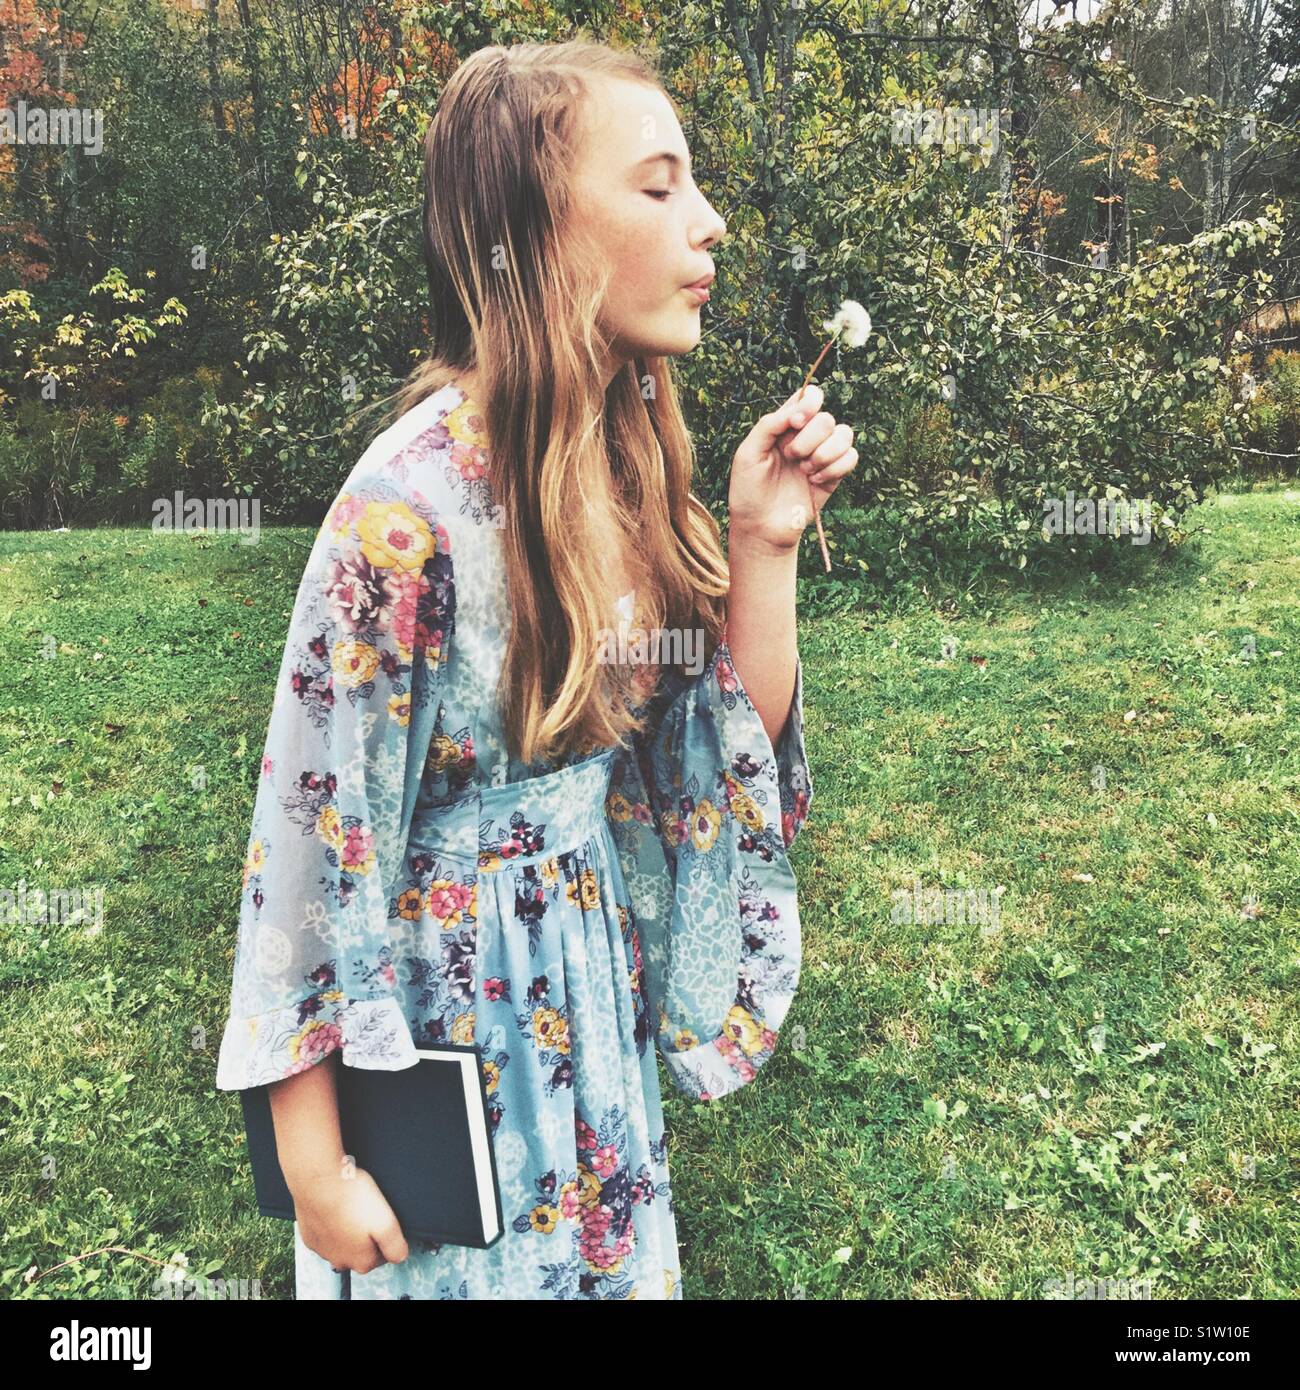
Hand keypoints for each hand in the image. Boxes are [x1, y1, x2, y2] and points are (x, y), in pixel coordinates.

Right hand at [290, 1161, 409, 1274]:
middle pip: (362, 1252)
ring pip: (343, 1244)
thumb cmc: (351, 1197)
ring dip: (348, 1230)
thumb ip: (395, 1245)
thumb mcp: (385, 1221)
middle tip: (368, 1209)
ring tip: (351, 1205)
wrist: (317, 1180)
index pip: (383, 1256)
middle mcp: (340, 1261)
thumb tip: (400, 1256)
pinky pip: (325, 1234)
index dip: (387, 1237)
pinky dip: (331, 1224)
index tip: (383, 1217)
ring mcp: (322, 1249)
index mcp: (361, 1262)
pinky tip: (335, 1207)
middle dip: (367, 1235)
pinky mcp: (309, 1236)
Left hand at [728, 383, 858, 553]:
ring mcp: (822, 454)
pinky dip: (835, 468)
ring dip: (825, 453)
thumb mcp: (748, 453)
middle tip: (792, 457)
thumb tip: (797, 410)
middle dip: (810, 438)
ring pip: (845, 434)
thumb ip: (770, 425)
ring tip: (805, 471)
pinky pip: (852, 457)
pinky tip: (815, 481)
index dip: (809, 404)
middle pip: (827, 418)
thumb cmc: (749, 490)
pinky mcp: (834, 475)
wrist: (761, 526)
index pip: (810, 397)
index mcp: (786, 425)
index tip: (795, 423)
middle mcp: (807, 436)